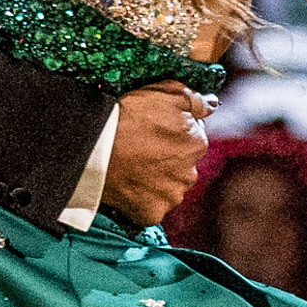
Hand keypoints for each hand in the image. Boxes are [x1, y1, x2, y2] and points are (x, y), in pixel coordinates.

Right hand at [100, 85, 210, 226]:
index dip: (173, 134)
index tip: (153, 130)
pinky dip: (141, 199)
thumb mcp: (165, 92)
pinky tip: (128, 185)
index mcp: (197, 145)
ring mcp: (170, 197)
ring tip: (133, 167)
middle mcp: (190, 175)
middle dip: (167, 159)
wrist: (94, 147)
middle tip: (141, 149)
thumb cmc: (128, 116)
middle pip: (182, 166)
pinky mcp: (151, 213)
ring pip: (168, 188)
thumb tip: (213, 104)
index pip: (193, 139)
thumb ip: (195, 100)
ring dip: (157, 180)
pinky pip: (150, 207)